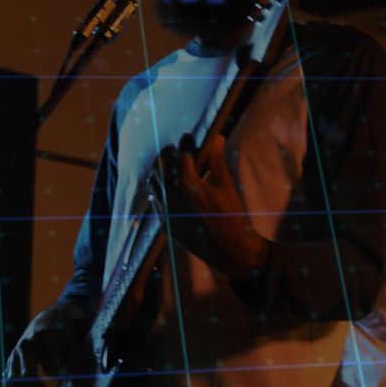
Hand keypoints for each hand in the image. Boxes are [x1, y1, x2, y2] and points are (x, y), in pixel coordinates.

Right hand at [4, 302, 89, 386]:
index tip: (61, 379)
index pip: (44, 357)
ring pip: (14, 379)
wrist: (41, 322)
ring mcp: (14, 355)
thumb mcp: (67, 337)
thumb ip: (71, 354)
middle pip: (27, 372)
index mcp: (41, 336)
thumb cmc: (58, 332)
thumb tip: (72, 374)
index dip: (52, 369)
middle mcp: (25, 346)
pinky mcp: (9, 363)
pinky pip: (7, 381)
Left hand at [158, 133, 268, 276]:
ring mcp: (166, 211)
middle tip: (174, 149)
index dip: (184, 144)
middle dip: (167, 154)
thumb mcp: (227, 187)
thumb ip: (217, 161)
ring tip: (169, 166)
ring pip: (154, 183)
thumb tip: (217, 138)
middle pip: (160, 166)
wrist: (228, 250)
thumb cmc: (231, 217)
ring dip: (160, 171)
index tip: (186, 137)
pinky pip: (155, 201)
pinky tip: (166, 187)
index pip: (182, 156)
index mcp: (188, 184)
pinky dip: (158, 190)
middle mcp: (172, 196)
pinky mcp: (166, 223)